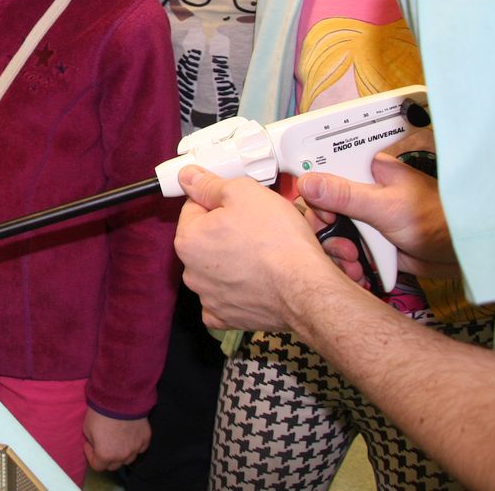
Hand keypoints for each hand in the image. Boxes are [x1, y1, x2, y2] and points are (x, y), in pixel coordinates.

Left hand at [82, 410, 149, 470]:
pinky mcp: (145, 439)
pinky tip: (128, 436)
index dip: (90, 455)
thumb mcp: (86, 428)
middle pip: (113, 466)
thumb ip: (92, 442)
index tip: (89, 444)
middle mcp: (122, 456)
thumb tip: (95, 445)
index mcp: (105, 455)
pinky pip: (140, 449)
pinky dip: (134, 445)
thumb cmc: (101, 412)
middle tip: (102, 443)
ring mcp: (136, 448)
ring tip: (116, 439)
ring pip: (127, 459)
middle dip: (106, 457)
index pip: (97, 466)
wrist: (120, 398)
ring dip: (121, 453)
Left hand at [175, 165, 336, 331]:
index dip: (219, 200)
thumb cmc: (278, 243)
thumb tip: (189, 177)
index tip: (238, 205)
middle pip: (205, 238)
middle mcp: (192, 271)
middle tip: (256, 227)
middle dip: (226, 230)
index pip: (194, 207)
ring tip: (261, 253)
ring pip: (217, 267)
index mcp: (189, 239)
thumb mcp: (244, 192)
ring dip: (233, 259)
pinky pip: (225, 298)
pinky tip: (254, 281)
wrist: (305, 287)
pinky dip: (237, 290)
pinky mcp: (228, 316)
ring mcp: (209, 296)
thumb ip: (210, 184)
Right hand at [298, 131, 457, 280]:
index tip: (319, 212)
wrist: (462, 256)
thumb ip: (345, 195)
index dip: (313, 191)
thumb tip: (307, 182)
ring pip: (331, 231)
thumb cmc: (437, 220)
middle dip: (325, 229)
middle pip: (321, 205)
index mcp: (366, 171)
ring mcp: (364, 218)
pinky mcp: (369, 241)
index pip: (324, 171)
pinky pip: (345, 250)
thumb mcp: (386, 206)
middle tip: (337, 240)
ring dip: (336, 251)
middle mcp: (361, 192)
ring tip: (353, 262)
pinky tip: (358, 272)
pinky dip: (347, 263)